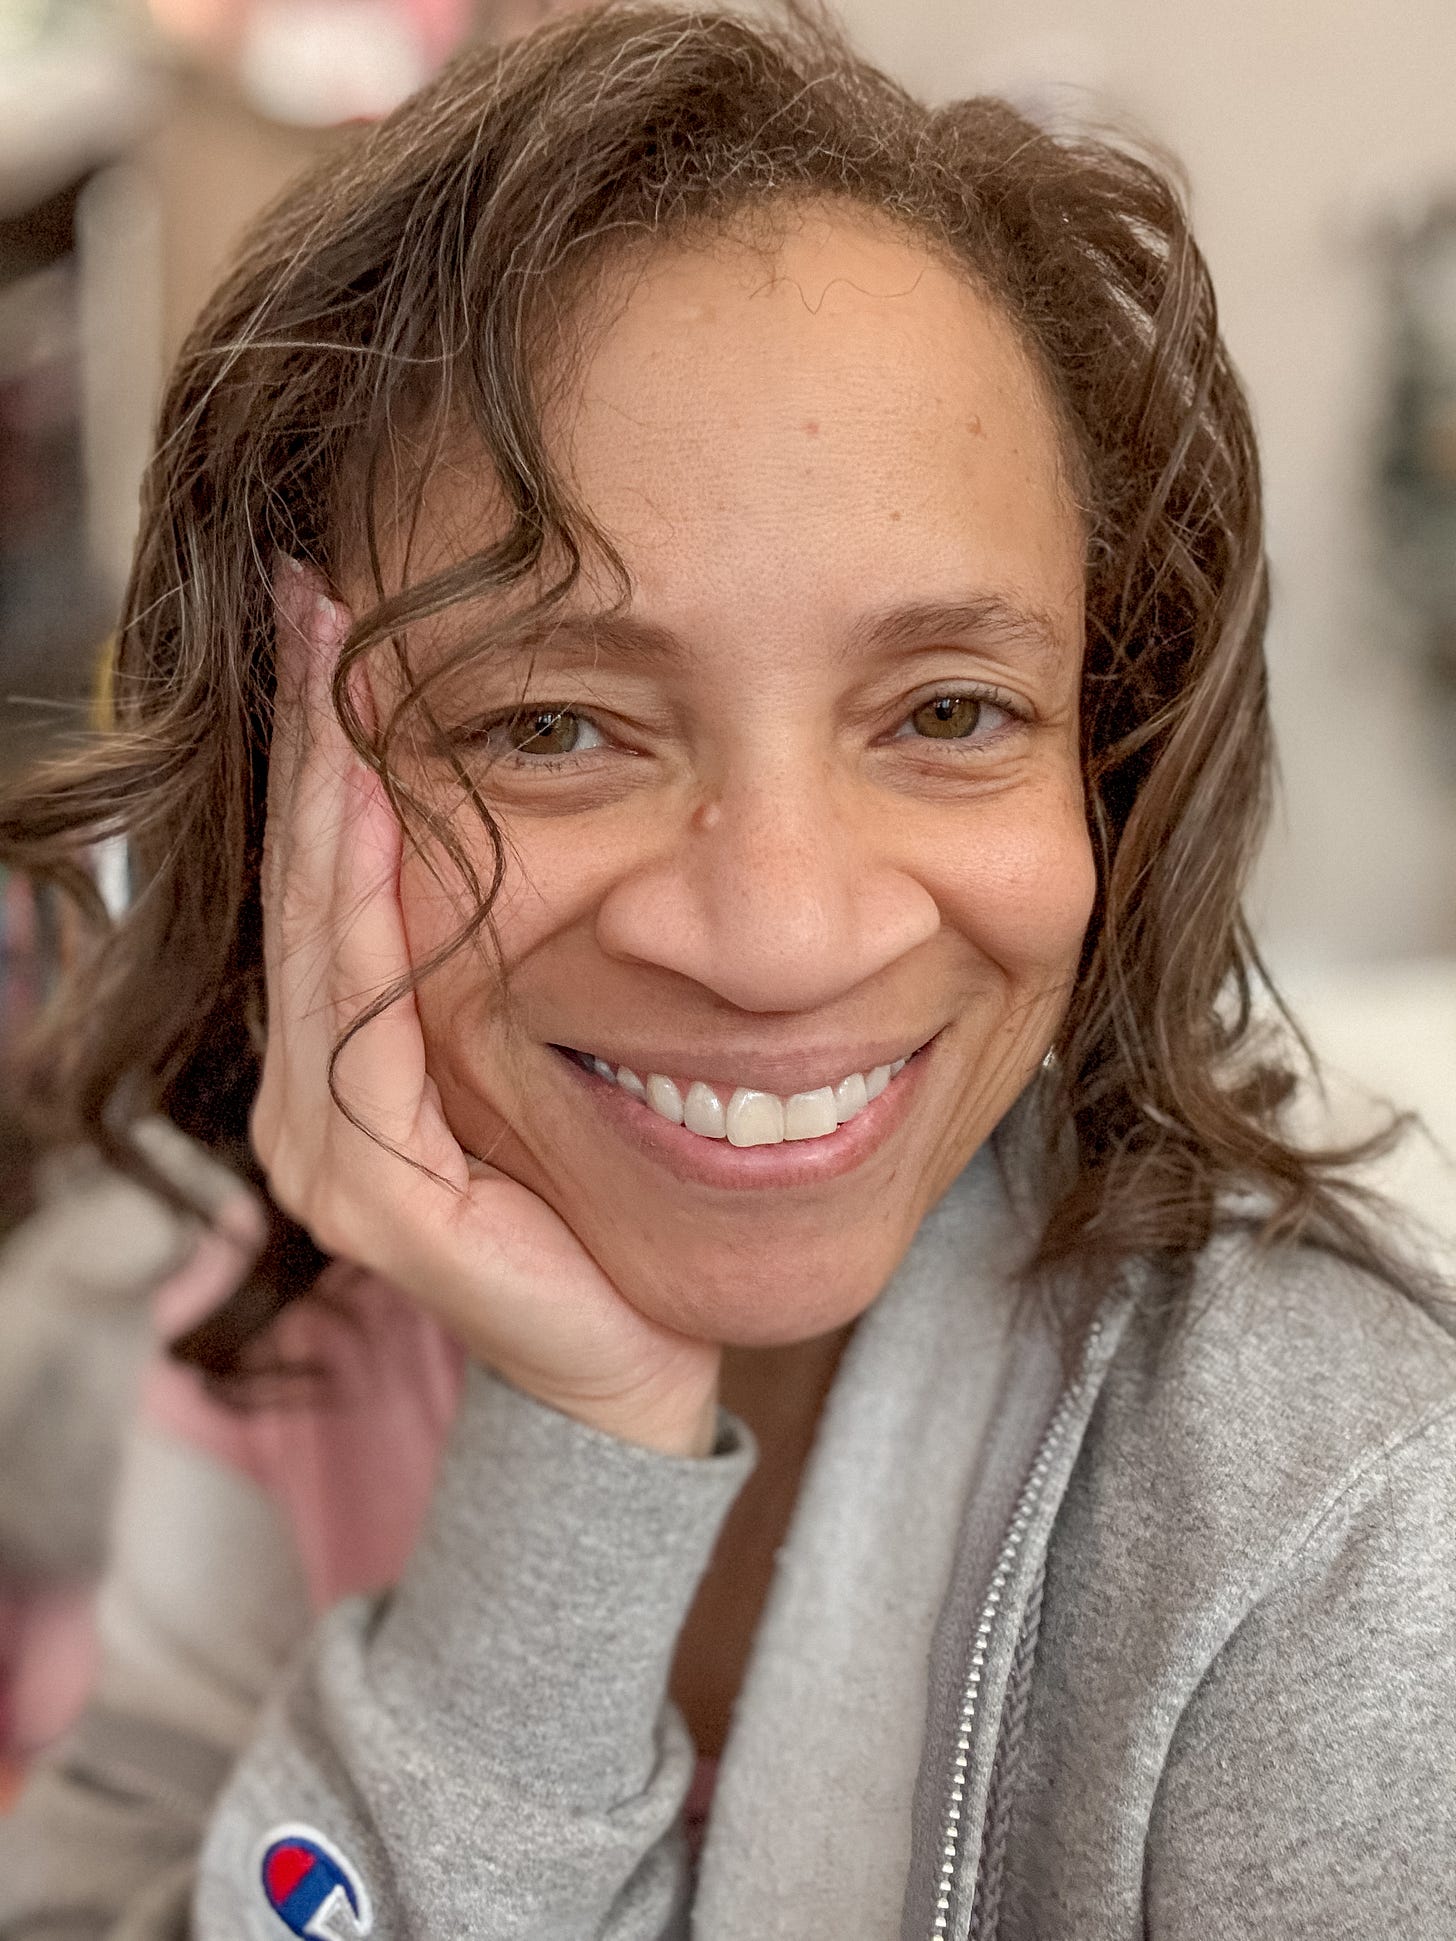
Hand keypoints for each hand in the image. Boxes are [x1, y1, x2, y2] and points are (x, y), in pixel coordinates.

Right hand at [251, 566, 720, 1455]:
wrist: (633, 1356)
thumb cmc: (599, 1200)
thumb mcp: (542, 1056)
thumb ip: (499, 964)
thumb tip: (528, 823)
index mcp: (346, 1065)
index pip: (330, 882)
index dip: (320, 752)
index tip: (330, 620)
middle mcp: (311, 1100)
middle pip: (307, 887)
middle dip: (306, 737)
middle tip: (310, 594)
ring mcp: (327, 1151)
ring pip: (320, 936)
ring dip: (325, 791)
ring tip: (329, 661)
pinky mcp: (373, 1194)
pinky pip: (364, 1023)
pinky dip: (363, 907)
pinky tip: (368, 803)